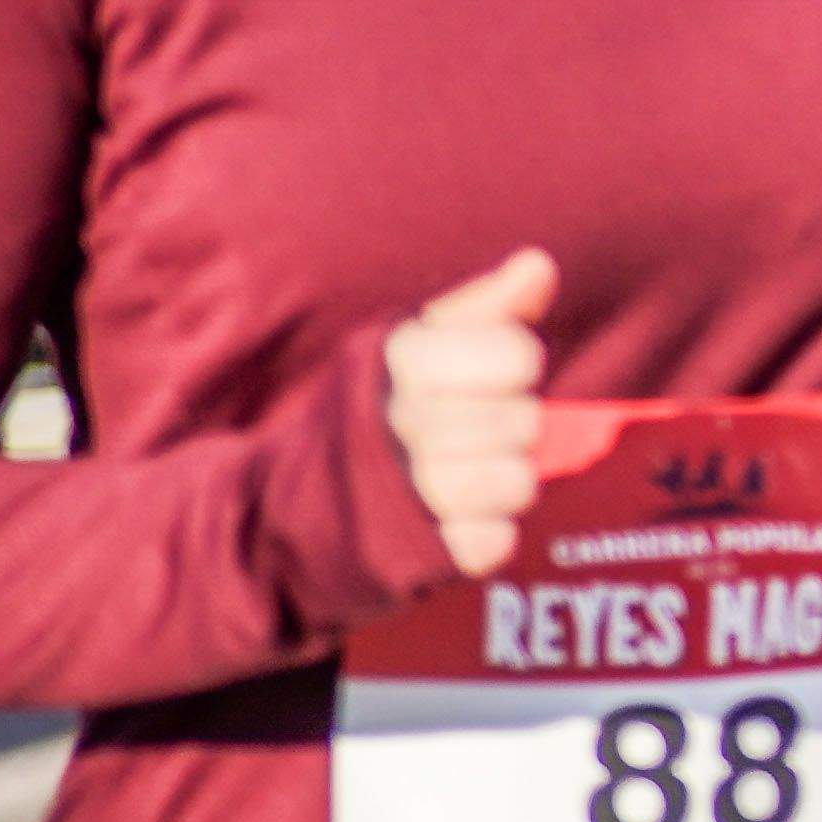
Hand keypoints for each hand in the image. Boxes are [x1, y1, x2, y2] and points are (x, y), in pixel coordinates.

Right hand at [385, 248, 555, 579]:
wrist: (282, 511)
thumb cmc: (373, 412)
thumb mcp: (415, 346)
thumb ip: (482, 307)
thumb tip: (539, 264)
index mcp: (403, 359)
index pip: (518, 355)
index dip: (513, 366)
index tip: (484, 376)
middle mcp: (399, 421)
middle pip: (524, 421)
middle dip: (511, 427)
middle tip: (472, 432)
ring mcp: (404, 493)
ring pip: (517, 483)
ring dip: (505, 483)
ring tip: (469, 475)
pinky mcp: (413, 557)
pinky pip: (495, 543)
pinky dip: (486, 536)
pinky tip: (455, 521)